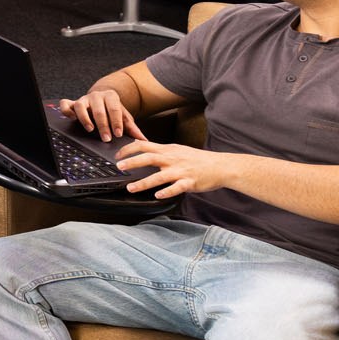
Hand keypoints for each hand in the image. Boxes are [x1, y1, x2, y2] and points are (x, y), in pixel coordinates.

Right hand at [58, 88, 144, 143]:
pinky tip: (72, 119)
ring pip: (80, 105)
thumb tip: (144, 140)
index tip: (118, 134)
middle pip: (98, 109)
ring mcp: (83, 99)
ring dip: (85, 118)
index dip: (117, 122)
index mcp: (111, 96)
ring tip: (90, 130)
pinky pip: (65, 104)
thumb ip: (132, 128)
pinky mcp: (72, 103)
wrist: (102, 98)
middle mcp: (96, 96)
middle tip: (107, 138)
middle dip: (103, 125)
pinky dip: (67, 111)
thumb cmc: (113, 110)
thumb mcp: (123, 116)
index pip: (114, 109)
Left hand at [111, 140, 238, 198]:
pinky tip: (158, 195)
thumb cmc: (198, 159)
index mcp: (168, 150)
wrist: (220, 166)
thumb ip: (159, 148)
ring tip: (131, 188)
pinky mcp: (189, 182)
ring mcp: (181, 171)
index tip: (118, 155)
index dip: (129, 149)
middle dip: (132, 162)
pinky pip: (176, 187)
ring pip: (159, 176)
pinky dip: (166, 191)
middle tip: (119, 167)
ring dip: (143, 182)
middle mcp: (173, 159)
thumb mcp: (177, 149)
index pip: (145, 145)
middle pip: (149, 158)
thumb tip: (139, 143)